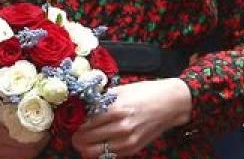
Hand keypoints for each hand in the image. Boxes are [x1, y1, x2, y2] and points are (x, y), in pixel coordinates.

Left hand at [71, 78, 191, 157]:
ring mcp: (127, 141)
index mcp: (116, 109)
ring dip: (85, 147)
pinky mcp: (132, 149)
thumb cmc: (146, 93)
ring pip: (92, 152)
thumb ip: (101, 101)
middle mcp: (121, 127)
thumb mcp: (121, 91)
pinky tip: (100, 143)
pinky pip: (107, 156)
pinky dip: (99, 151)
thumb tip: (81, 108)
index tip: (73, 122)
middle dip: (77, 137)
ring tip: (85, 140)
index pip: (84, 123)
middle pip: (84, 140)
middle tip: (76, 133)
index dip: (75, 124)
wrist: (171, 103)